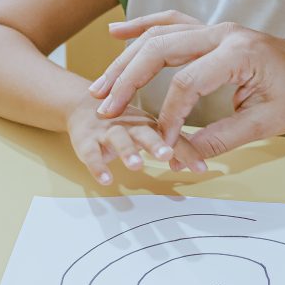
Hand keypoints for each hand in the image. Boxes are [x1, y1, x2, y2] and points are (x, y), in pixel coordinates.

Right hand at [65, 100, 206, 185]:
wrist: (83, 106)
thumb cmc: (125, 122)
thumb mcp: (150, 130)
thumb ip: (174, 146)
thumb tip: (200, 165)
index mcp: (148, 123)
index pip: (171, 138)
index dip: (186, 151)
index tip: (201, 169)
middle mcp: (130, 124)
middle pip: (144, 131)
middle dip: (155, 143)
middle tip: (166, 154)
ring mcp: (107, 131)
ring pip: (118, 139)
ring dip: (127, 151)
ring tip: (136, 166)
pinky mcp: (87, 140)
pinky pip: (91, 153)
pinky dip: (97, 166)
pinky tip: (106, 179)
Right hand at [89, 13, 284, 156]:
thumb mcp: (270, 122)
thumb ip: (225, 135)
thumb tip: (184, 153)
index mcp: (239, 53)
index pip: (187, 82)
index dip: (168, 114)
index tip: (161, 143)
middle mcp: (223, 33)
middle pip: (161, 49)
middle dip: (128, 80)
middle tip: (106, 109)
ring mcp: (216, 29)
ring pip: (159, 35)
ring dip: (127, 59)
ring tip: (101, 86)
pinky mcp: (213, 33)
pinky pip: (171, 23)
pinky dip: (142, 27)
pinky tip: (116, 33)